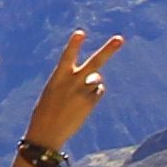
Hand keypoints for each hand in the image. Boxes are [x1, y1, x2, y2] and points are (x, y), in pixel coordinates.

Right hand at [20, 29, 124, 162]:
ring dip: (93, 82)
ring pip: (97, 79)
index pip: (67, 56)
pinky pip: (98, 92)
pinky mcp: (90, 103)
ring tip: (78, 95)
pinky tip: (82, 103)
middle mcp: (72, 83)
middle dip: (108, 50)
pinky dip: (94, 94)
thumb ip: (73, 80)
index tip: (80, 33)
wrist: (46, 133)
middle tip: (120, 39)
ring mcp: (82, 94)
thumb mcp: (54, 90)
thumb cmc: (46, 109)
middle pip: (94, 63)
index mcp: (58, 77)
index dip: (74, 44)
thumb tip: (96, 78)